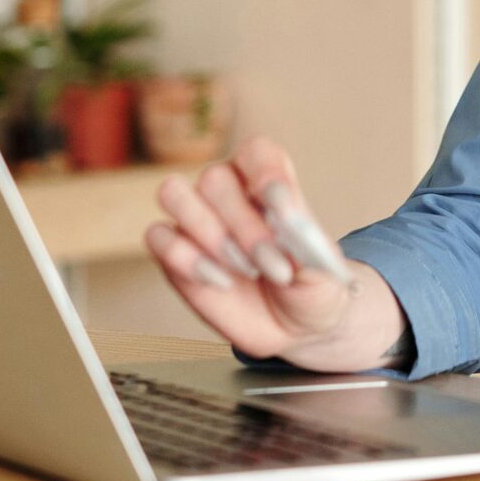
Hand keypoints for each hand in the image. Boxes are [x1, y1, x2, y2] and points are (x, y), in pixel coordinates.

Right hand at [142, 135, 365, 364]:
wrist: (295, 328)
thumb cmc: (310, 285)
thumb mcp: (322, 267)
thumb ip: (306, 243)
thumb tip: (287, 224)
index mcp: (267, 179)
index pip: (256, 152)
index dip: (266, 174)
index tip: (283, 208)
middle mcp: (227, 191)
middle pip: (214, 179)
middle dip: (245, 225)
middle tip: (273, 264)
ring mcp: (195, 219)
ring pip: (174, 193)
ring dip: (209, 233)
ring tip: (245, 269)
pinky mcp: (172, 253)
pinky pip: (158, 236)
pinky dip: (185, 259)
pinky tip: (220, 282)